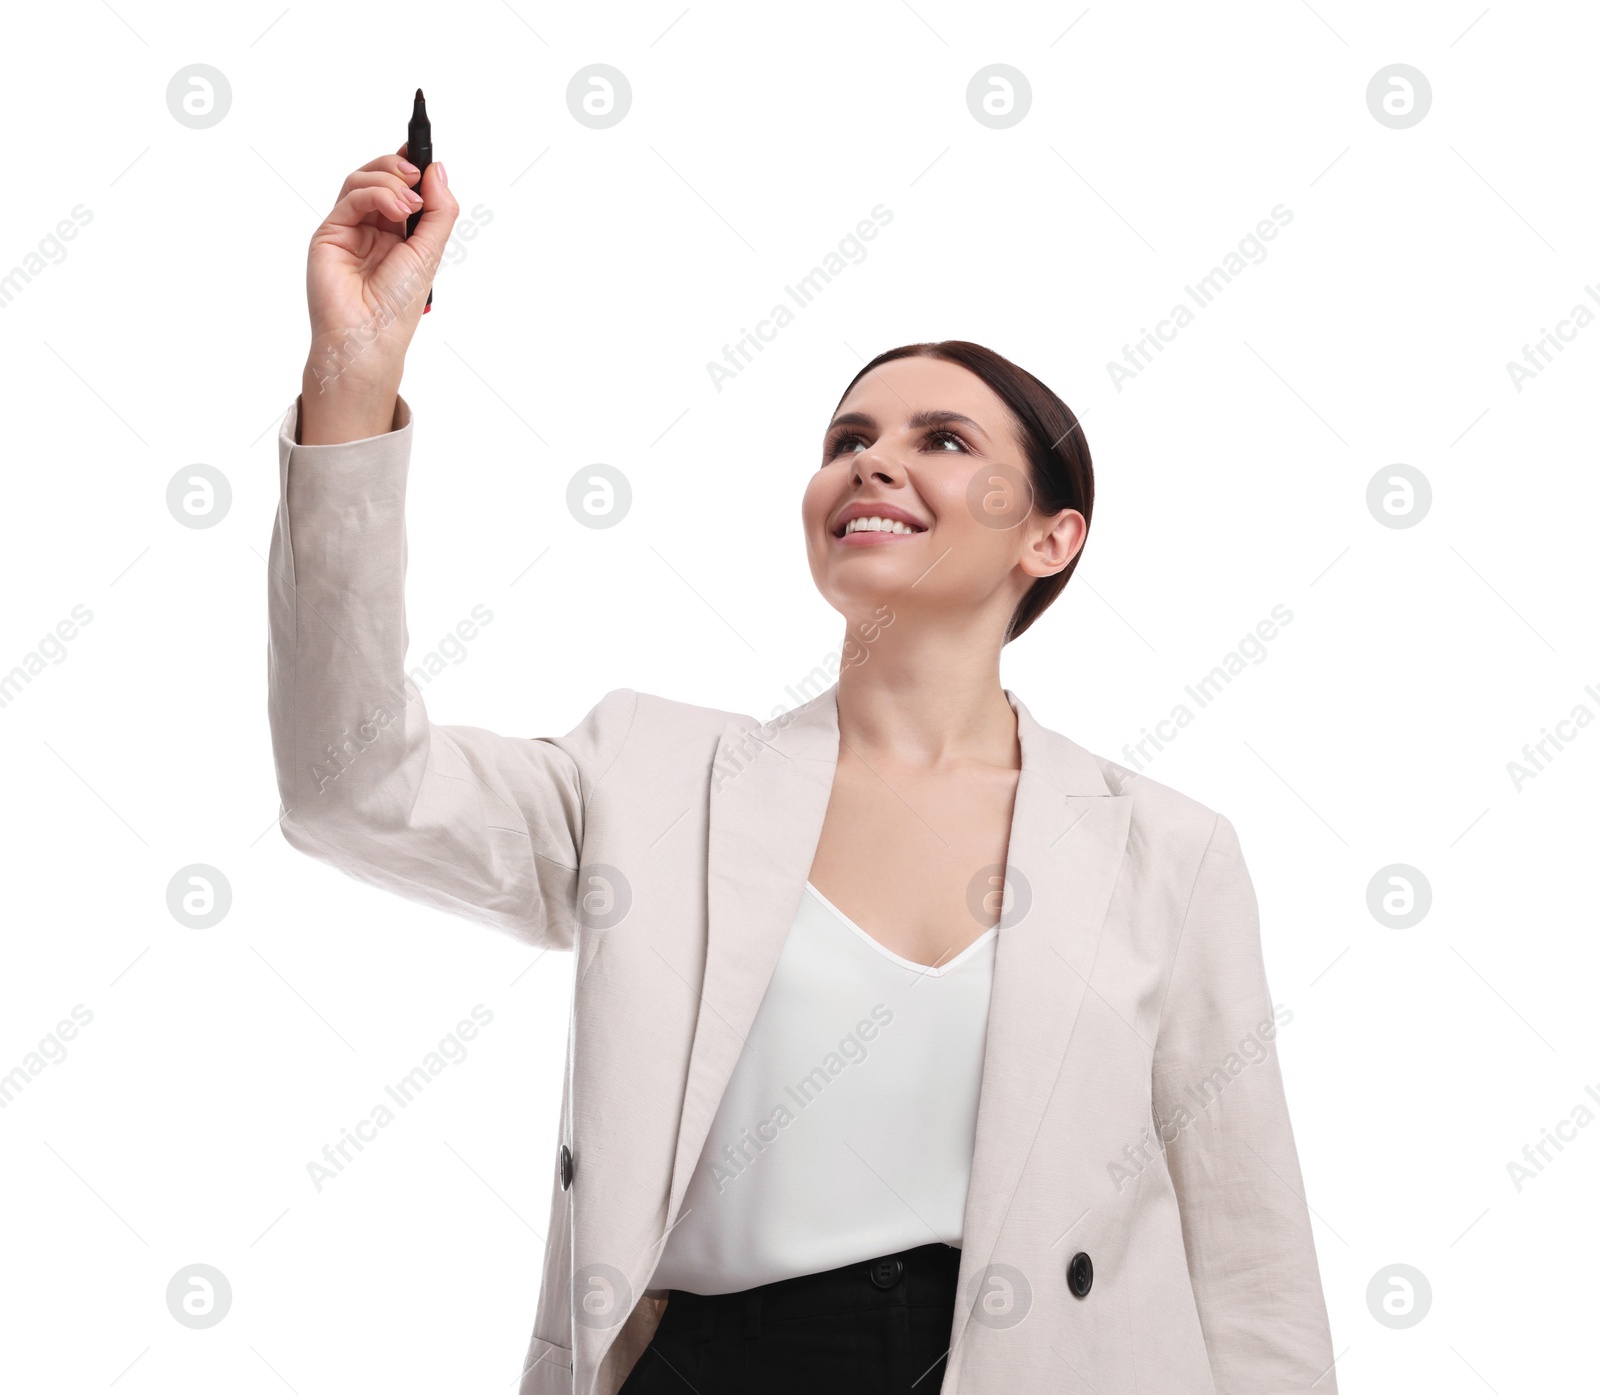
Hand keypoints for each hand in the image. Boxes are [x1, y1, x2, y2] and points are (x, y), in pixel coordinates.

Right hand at [300, 144, 458, 442]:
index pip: (403, 187)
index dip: (413, 166)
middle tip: (417, 176)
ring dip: (389, 181)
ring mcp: (350, 228)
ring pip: (362, 181)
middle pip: (380, 176)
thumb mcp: (430, 252)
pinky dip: (374, 194)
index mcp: (399, 234)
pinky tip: (396, 208)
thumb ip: (439, 211)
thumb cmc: (397, 306)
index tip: (425, 154)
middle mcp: (374, 228)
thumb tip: (438, 169)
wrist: (369, 336)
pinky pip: (349, 198)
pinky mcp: (330, 232)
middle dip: (400, 168)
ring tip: (408, 203)